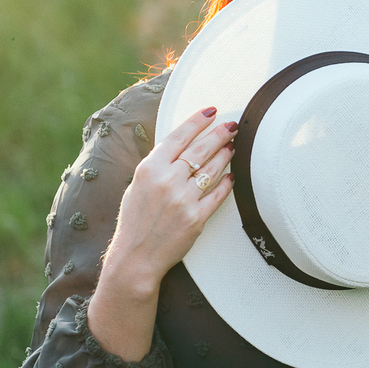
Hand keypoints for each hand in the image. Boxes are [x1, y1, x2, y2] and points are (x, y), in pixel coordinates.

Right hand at [103, 107, 238, 293]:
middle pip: (200, 149)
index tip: (212, 111)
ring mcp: (183, 199)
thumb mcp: (137, 185)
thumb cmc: (135, 220)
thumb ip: (157, 166)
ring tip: (233, 146)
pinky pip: (218, 194)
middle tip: (232, 126)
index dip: (197, 121)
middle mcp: (167, 181)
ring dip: (225, 155)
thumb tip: (179, 146)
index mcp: (149, 169)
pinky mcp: (196, 218)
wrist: (136, 256)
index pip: (178, 137)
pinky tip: (233, 175)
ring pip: (212, 169)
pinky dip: (227, 183)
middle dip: (219, 134)